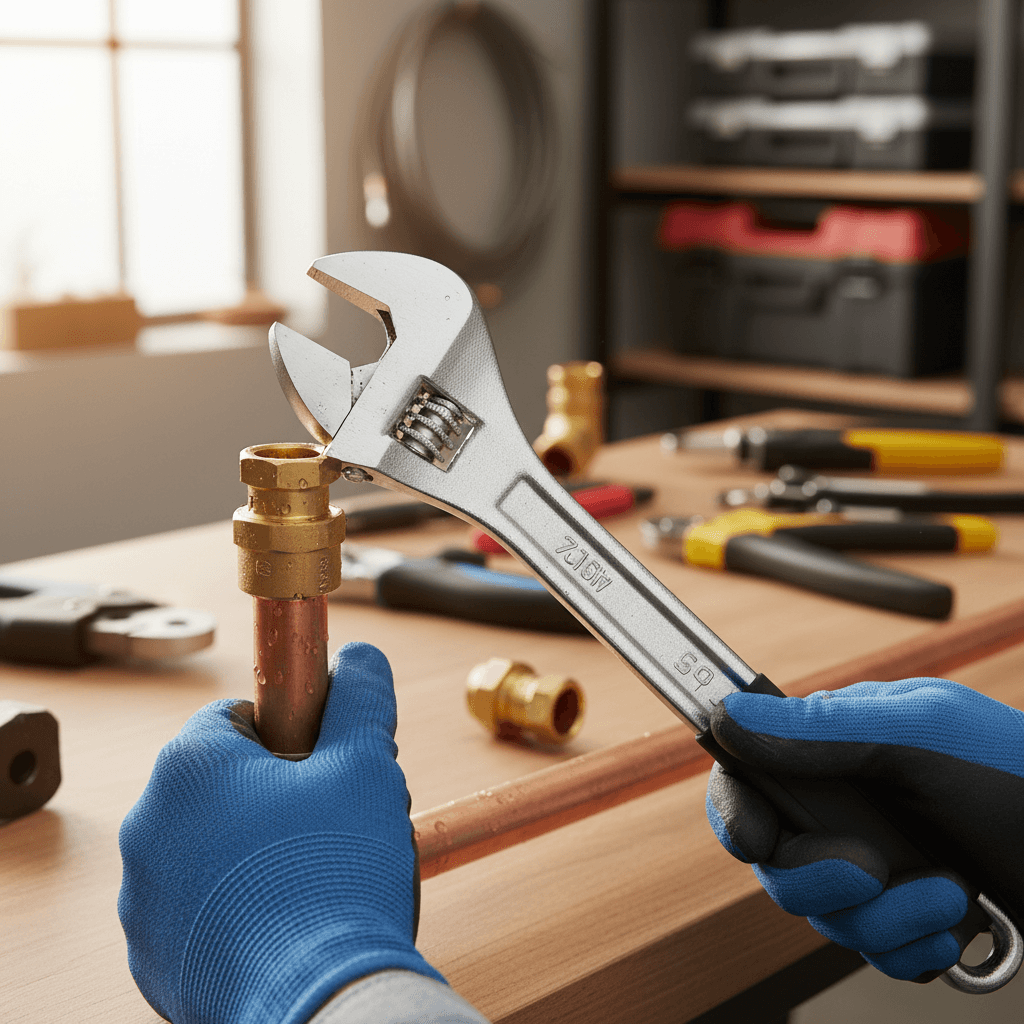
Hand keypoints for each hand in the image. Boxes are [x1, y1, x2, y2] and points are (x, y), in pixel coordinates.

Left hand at [119, 642, 442, 1023]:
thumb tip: (362, 659)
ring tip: (310, 876)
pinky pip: (198, 907)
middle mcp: (149, 827)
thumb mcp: (366, 764)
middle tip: (326, 822)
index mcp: (189, 766)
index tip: (320, 763)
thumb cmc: (335, 877)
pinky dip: (235, 906)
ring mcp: (144, 898)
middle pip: (221, 784)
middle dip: (274, 795)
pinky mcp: (154, 955)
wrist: (318, 999)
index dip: (289, 733)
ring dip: (253, 850)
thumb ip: (361, 698)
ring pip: (210, 846)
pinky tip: (285, 920)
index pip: (235, 717)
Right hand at [704, 678, 1023, 980]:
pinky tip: (951, 923)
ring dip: (881, 919)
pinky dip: (907, 947)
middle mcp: (848, 806)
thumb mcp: (923, 734)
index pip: (748, 777)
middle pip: (775, 861)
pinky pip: (869, 948)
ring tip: (947, 894)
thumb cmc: (1023, 778)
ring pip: (820, 914)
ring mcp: (876, 861)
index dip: (738, 811)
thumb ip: (824, 728)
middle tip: (874, 870)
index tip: (760, 837)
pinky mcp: (905, 911)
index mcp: (836, 747)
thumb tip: (731, 716)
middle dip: (821, 878)